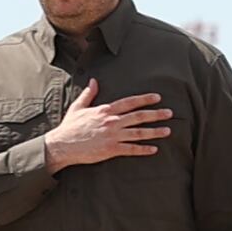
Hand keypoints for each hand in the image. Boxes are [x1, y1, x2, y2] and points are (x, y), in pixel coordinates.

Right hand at [45, 86, 173, 171]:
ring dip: (155, 132)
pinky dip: (143, 149)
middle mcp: (112, 122)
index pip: (129, 102)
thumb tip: (93, 81)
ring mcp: (112, 136)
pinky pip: (131, 149)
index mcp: (105, 110)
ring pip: (138, 133)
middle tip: (170, 113)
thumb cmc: (70, 127)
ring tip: (167, 131)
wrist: (62, 145)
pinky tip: (154, 149)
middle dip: (156, 114)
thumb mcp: (78, 107)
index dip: (144, 99)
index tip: (157, 98)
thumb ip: (89, 94)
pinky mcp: (111, 149)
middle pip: (139, 116)